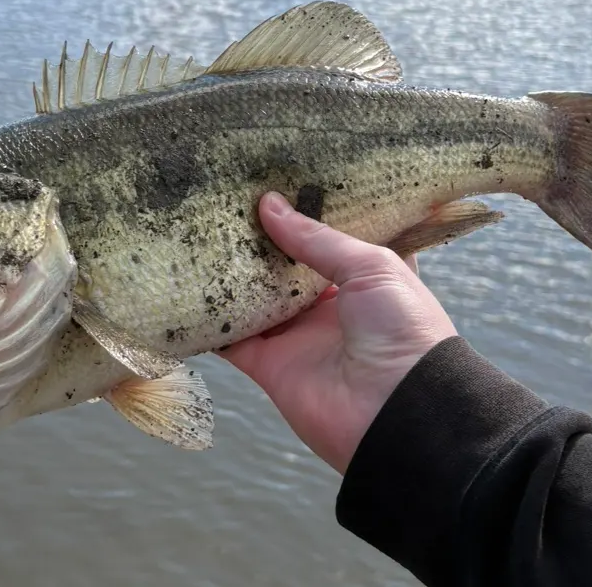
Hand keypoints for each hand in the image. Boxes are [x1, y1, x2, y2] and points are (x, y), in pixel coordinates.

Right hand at [223, 192, 457, 473]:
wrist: (402, 416)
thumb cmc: (405, 331)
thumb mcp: (372, 267)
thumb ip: (317, 238)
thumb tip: (269, 204)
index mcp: (362, 276)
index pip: (328, 236)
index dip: (304, 210)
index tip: (275, 175)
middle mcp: (327, 303)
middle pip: (283, 263)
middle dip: (259, 236)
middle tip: (226, 195)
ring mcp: (296, 334)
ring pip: (252, 295)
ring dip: (229, 271)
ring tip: (198, 227)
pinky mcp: (269, 365)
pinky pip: (231, 337)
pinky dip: (209, 319)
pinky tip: (185, 285)